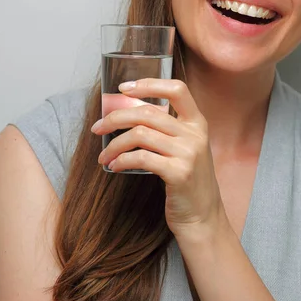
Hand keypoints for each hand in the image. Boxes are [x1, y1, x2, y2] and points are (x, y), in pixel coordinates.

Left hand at [91, 79, 226, 240]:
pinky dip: (121, 160)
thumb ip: (167, 129)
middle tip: (98, 128)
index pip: (177, 89)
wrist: (202, 216)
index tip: (124, 89)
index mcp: (197, 122)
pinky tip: (114, 166)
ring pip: (140, 134)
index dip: (149, 84)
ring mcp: (189, 153)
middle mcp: (195, 134)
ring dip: (114, 144)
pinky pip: (141, 158)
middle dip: (116, 118)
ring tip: (103, 155)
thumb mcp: (185, 148)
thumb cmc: (187, 180)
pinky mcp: (179, 173)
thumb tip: (126, 113)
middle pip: (148, 112)